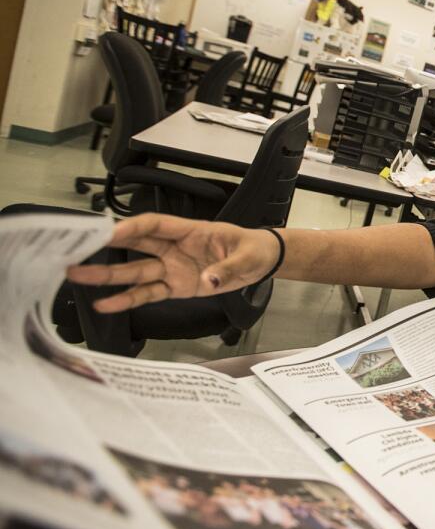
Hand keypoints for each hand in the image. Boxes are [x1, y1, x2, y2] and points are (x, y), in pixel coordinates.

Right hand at [66, 213, 280, 312]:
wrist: (261, 262)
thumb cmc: (252, 248)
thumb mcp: (247, 256)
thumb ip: (227, 269)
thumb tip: (209, 279)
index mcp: (190, 231)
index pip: (154, 225)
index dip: (132, 228)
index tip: (109, 232)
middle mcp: (175, 248)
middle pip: (136, 245)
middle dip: (108, 246)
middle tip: (79, 249)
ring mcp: (173, 268)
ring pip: (136, 271)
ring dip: (109, 276)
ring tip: (80, 277)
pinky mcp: (176, 287)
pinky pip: (149, 293)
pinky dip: (128, 299)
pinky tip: (107, 303)